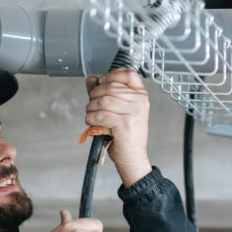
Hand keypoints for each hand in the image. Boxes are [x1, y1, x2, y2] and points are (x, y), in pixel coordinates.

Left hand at [85, 68, 151, 186]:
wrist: (133, 157)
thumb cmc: (124, 135)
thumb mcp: (117, 110)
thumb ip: (103, 92)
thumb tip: (91, 79)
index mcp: (140, 96)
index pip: (128, 73)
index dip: (110, 75)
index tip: (102, 83)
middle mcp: (140, 102)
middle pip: (110, 87)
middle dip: (94, 95)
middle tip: (92, 106)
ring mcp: (134, 113)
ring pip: (102, 101)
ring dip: (91, 109)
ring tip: (92, 116)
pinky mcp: (124, 124)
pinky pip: (100, 115)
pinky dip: (92, 119)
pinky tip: (94, 124)